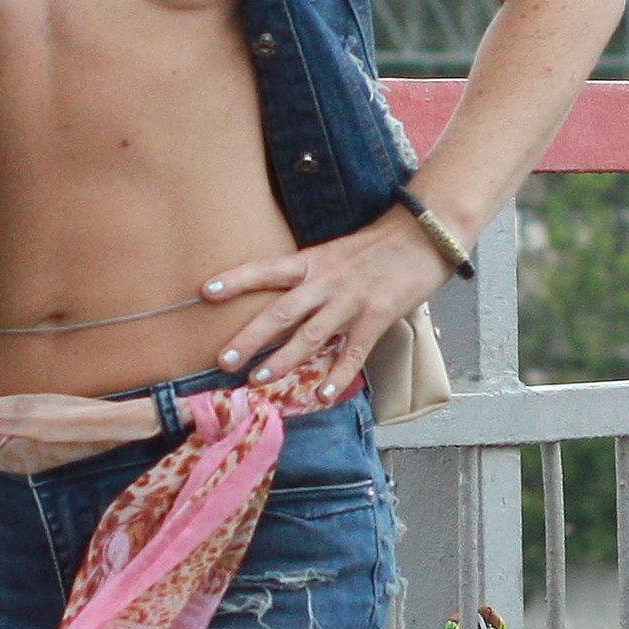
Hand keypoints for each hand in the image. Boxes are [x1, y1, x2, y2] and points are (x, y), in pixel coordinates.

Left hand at [203, 216, 455, 395]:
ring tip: (259, 378)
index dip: (236, 279)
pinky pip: (354, 350)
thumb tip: (283, 302)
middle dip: (250, 336)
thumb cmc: (377, 246)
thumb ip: (310, 275)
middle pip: (281, 311)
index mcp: (313, 261)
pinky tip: (322, 394)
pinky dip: (338, 373)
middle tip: (223, 358)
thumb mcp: (335, 252)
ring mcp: (351, 300)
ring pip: (311, 335)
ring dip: (283, 359)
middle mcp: (326, 281)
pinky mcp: (377, 316)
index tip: (205, 291)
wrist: (423, 235)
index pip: (267, 269)